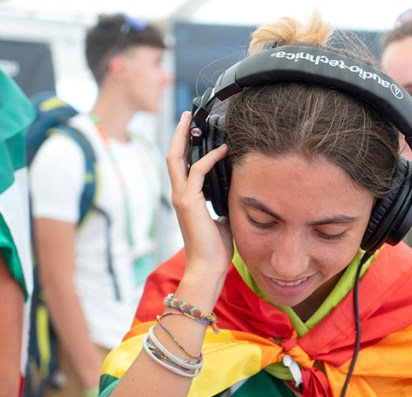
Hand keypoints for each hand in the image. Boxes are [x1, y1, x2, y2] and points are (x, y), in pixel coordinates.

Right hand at [166, 112, 232, 282]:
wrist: (208, 268)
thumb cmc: (216, 248)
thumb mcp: (223, 218)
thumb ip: (225, 202)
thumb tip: (238, 189)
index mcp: (186, 198)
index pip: (182, 165)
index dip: (186, 145)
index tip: (196, 130)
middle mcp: (179, 194)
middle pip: (173, 155)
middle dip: (180, 133)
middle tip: (189, 114)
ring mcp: (181, 197)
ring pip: (177, 159)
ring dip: (186, 138)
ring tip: (196, 121)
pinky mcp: (188, 202)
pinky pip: (196, 172)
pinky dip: (209, 159)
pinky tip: (222, 150)